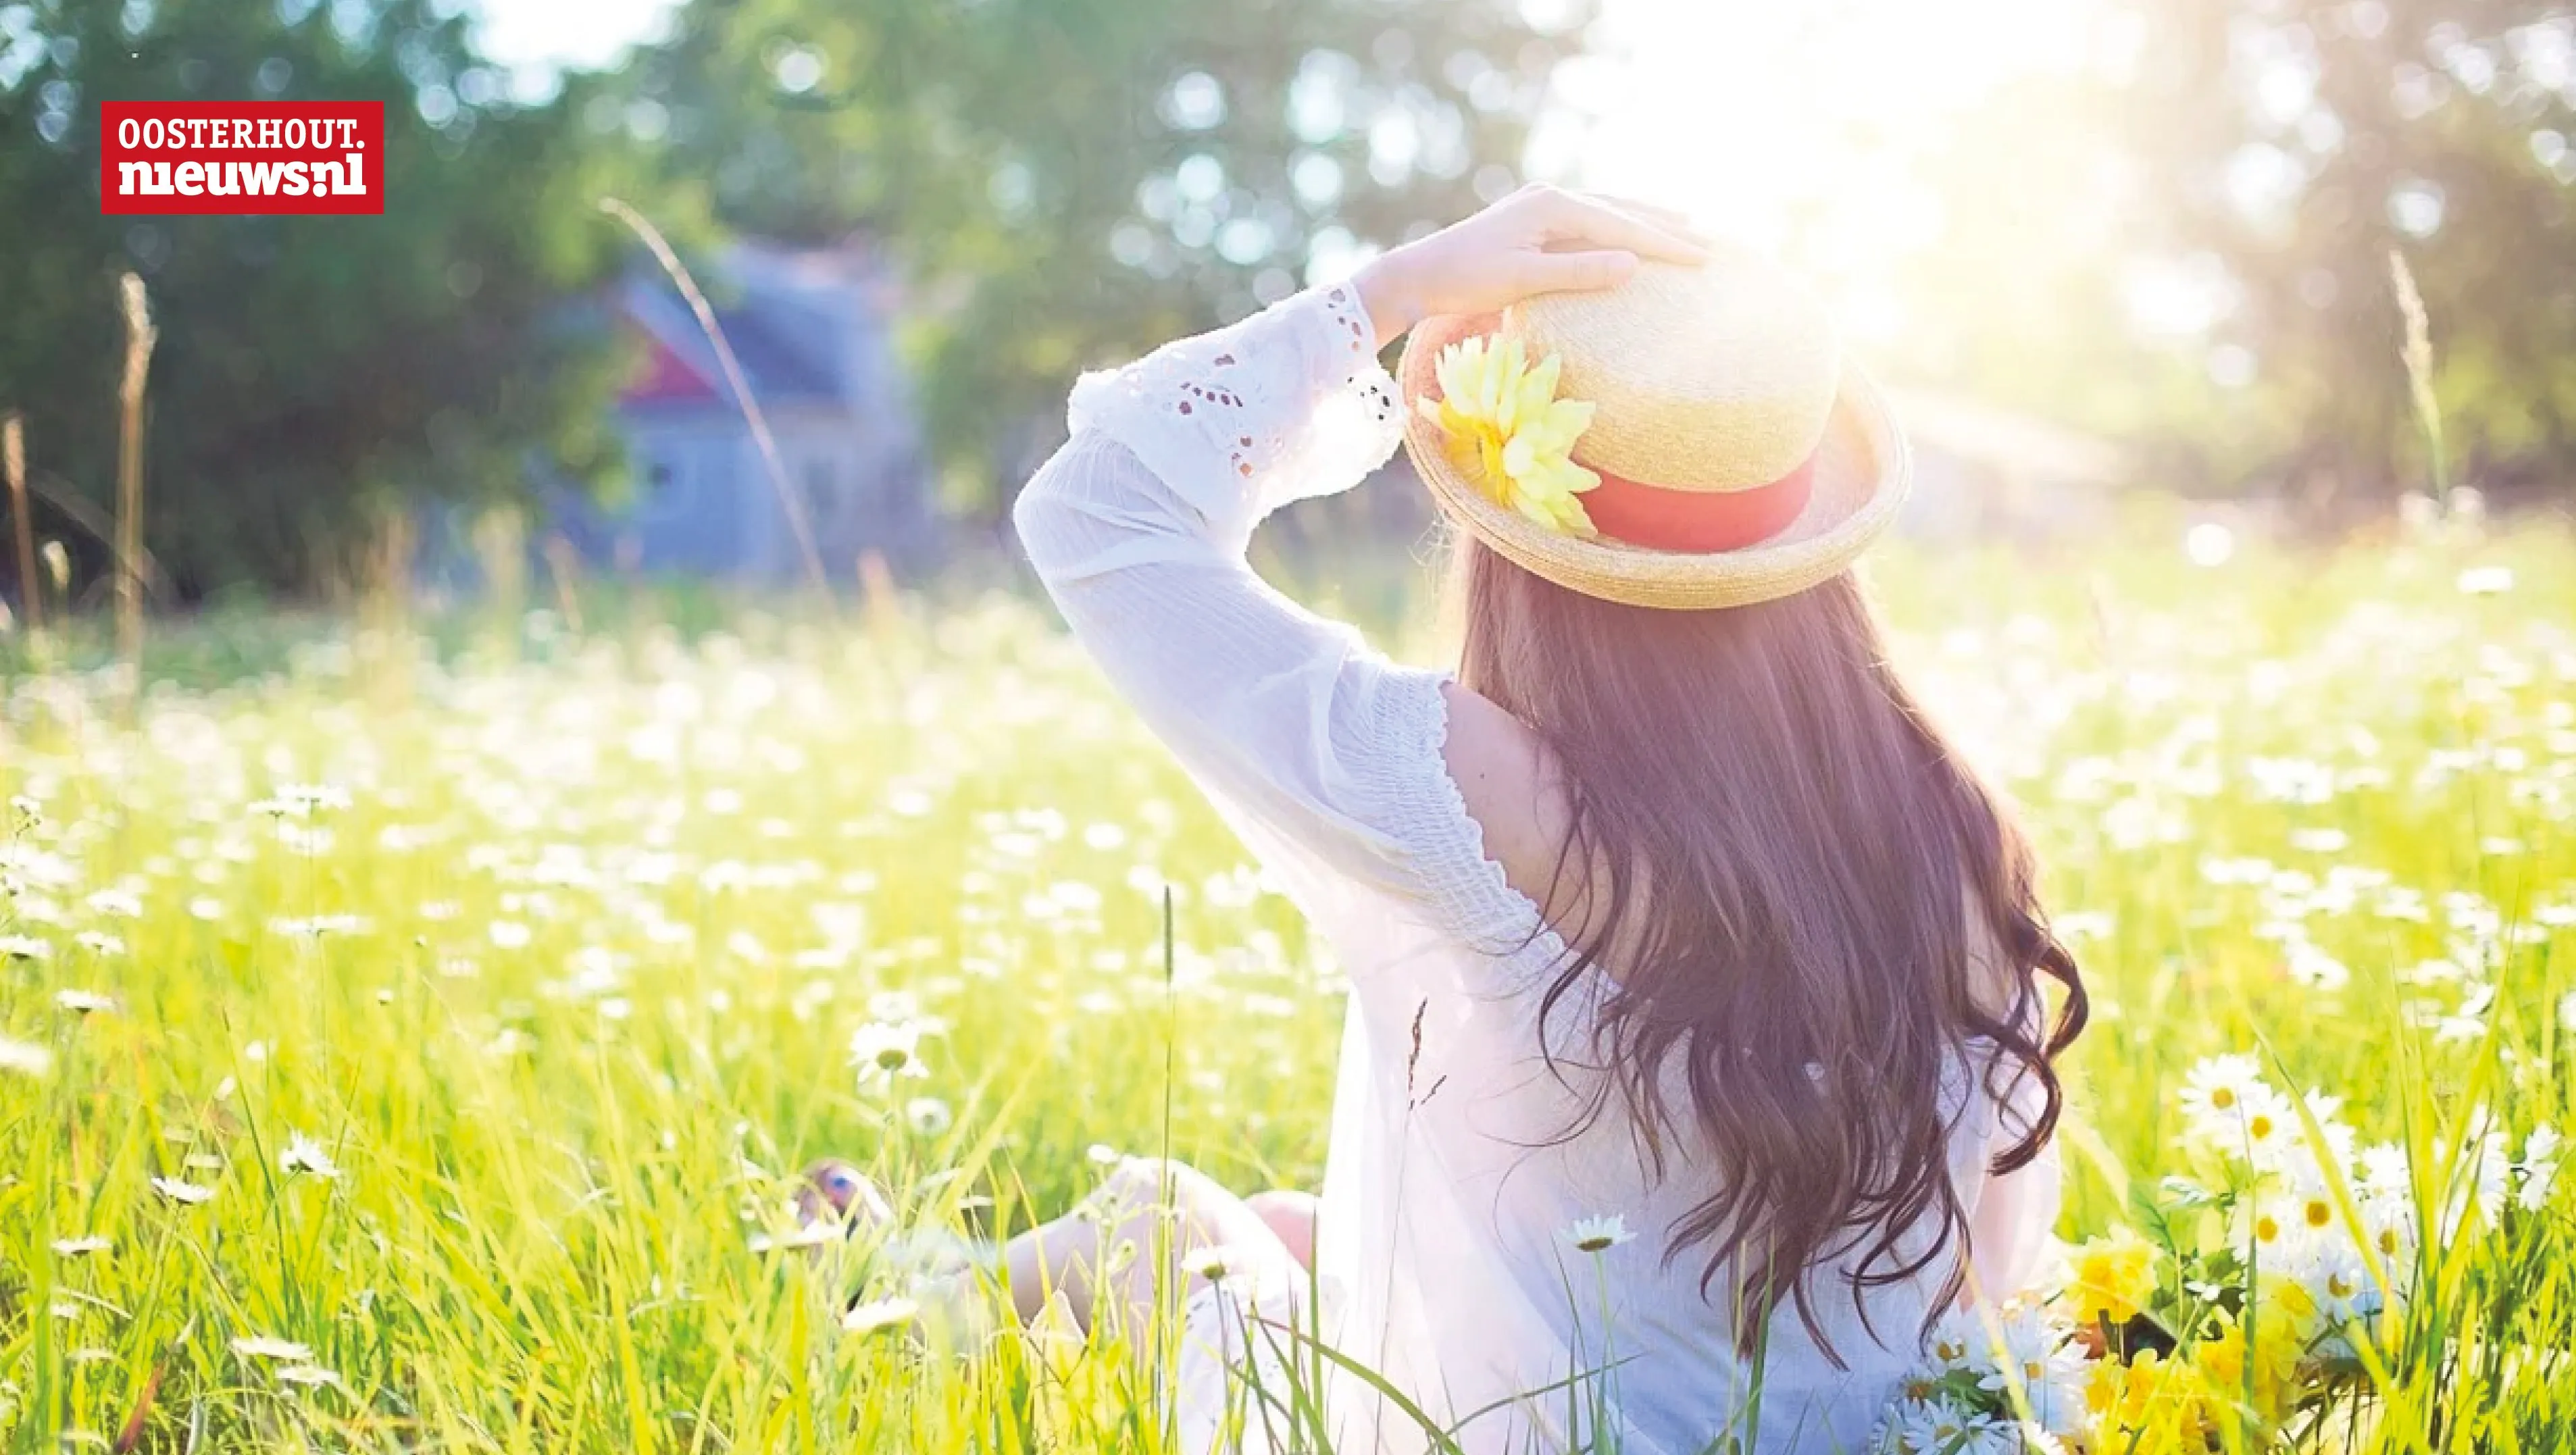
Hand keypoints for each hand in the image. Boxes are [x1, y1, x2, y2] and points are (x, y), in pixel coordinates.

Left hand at [1353, 186, 1712, 348]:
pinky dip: (1617, 225)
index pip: (1621, 225)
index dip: (1664, 244)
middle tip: (1708, 245)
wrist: (1418, 274)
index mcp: (1552, 205)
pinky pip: (1589, 219)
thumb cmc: (1465, 279)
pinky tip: (1629, 232)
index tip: (1702, 259)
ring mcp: (1542, 205)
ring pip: (1608, 210)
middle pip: (1621, 211)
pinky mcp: (1534, 220)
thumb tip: (1633, 264)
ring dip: (1645, 219)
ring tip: (1683, 226)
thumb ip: (1578, 272)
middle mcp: (1551, 197)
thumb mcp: (1523, 280)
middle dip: (1665, 228)